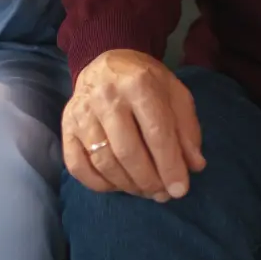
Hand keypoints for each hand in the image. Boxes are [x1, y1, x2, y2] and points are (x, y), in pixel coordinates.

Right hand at [63, 50, 205, 201]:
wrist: (107, 64)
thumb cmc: (146, 82)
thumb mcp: (174, 94)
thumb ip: (187, 129)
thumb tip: (194, 166)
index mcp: (138, 84)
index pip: (156, 133)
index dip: (170, 166)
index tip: (180, 190)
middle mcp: (105, 96)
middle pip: (128, 151)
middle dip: (149, 180)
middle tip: (162, 194)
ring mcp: (81, 112)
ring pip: (103, 162)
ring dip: (127, 185)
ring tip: (144, 191)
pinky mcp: (66, 126)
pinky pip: (77, 166)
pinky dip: (98, 184)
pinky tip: (117, 185)